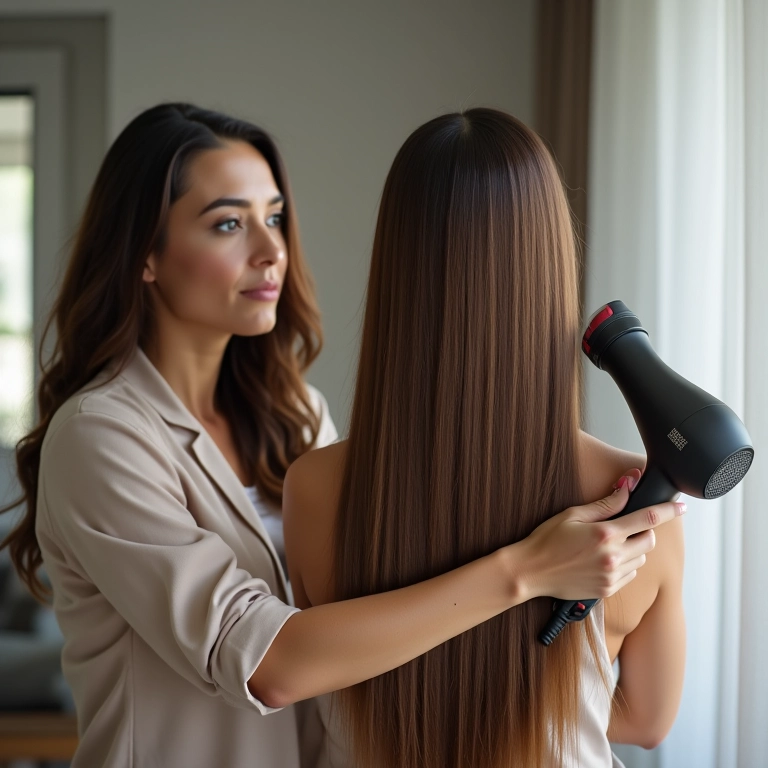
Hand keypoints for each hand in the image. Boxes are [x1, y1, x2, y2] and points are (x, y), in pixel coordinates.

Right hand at [514, 469, 685, 600]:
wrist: (531, 571)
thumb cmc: (547, 540)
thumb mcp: (573, 515)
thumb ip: (606, 503)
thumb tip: (628, 487)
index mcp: (605, 534)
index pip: (647, 519)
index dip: (668, 511)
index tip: (681, 507)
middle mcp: (612, 556)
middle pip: (649, 541)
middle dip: (644, 531)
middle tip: (625, 527)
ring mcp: (611, 575)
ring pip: (641, 558)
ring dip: (633, 549)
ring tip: (608, 545)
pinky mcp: (608, 589)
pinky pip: (630, 574)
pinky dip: (625, 565)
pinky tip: (603, 560)